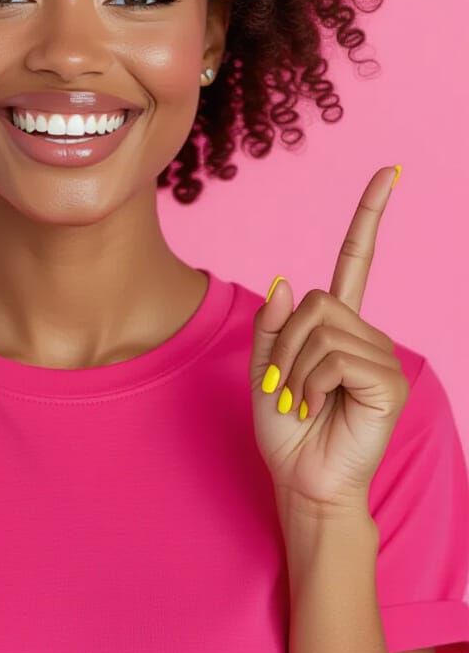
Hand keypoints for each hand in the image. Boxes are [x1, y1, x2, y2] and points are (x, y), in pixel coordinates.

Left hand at [249, 165, 407, 519]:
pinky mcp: (388, 381)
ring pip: (321, 328)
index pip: (356, 260)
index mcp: (336, 326)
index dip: (370, 215)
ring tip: (304, 402)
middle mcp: (364, 334)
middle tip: (288, 387)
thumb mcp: (264, 371)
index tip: (388, 171)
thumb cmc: (285, 431)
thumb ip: (271, 326)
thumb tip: (284, 282)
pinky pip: (335, 355)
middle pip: (315, 300)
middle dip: (287, 344)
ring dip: (296, 368)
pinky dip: (313, 382)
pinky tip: (320, 408)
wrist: (302, 481)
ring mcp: (380, 356)